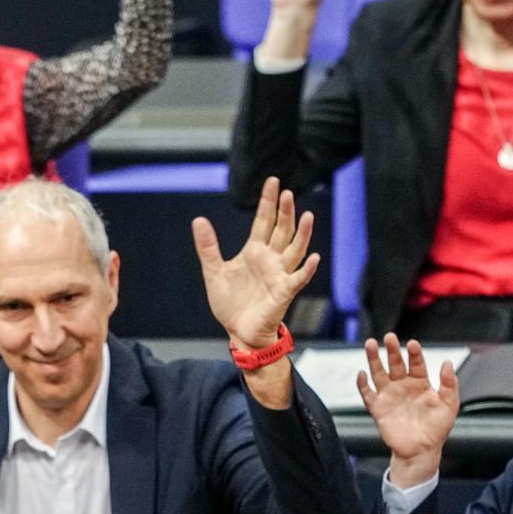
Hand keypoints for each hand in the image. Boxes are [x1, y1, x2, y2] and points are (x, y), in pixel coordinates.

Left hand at [194, 177, 319, 349]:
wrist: (238, 331)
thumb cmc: (231, 303)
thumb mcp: (214, 271)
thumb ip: (208, 247)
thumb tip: (198, 220)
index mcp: (254, 251)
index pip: (264, 221)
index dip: (268, 202)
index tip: (274, 182)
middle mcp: (270, 259)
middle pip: (282, 230)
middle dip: (285, 212)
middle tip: (288, 193)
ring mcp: (279, 275)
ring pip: (295, 250)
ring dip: (302, 234)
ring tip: (307, 216)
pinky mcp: (283, 292)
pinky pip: (298, 279)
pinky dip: (307, 269)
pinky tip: (314, 258)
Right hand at [356, 334, 458, 486]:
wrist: (421, 451)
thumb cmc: (437, 429)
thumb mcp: (449, 405)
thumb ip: (449, 384)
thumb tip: (448, 364)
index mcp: (420, 383)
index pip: (416, 363)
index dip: (414, 353)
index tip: (413, 344)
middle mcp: (403, 386)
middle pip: (395, 363)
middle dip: (392, 350)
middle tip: (389, 337)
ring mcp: (389, 396)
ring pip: (379, 373)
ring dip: (374, 359)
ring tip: (370, 344)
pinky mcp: (378, 409)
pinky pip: (367, 394)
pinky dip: (363, 385)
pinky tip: (361, 374)